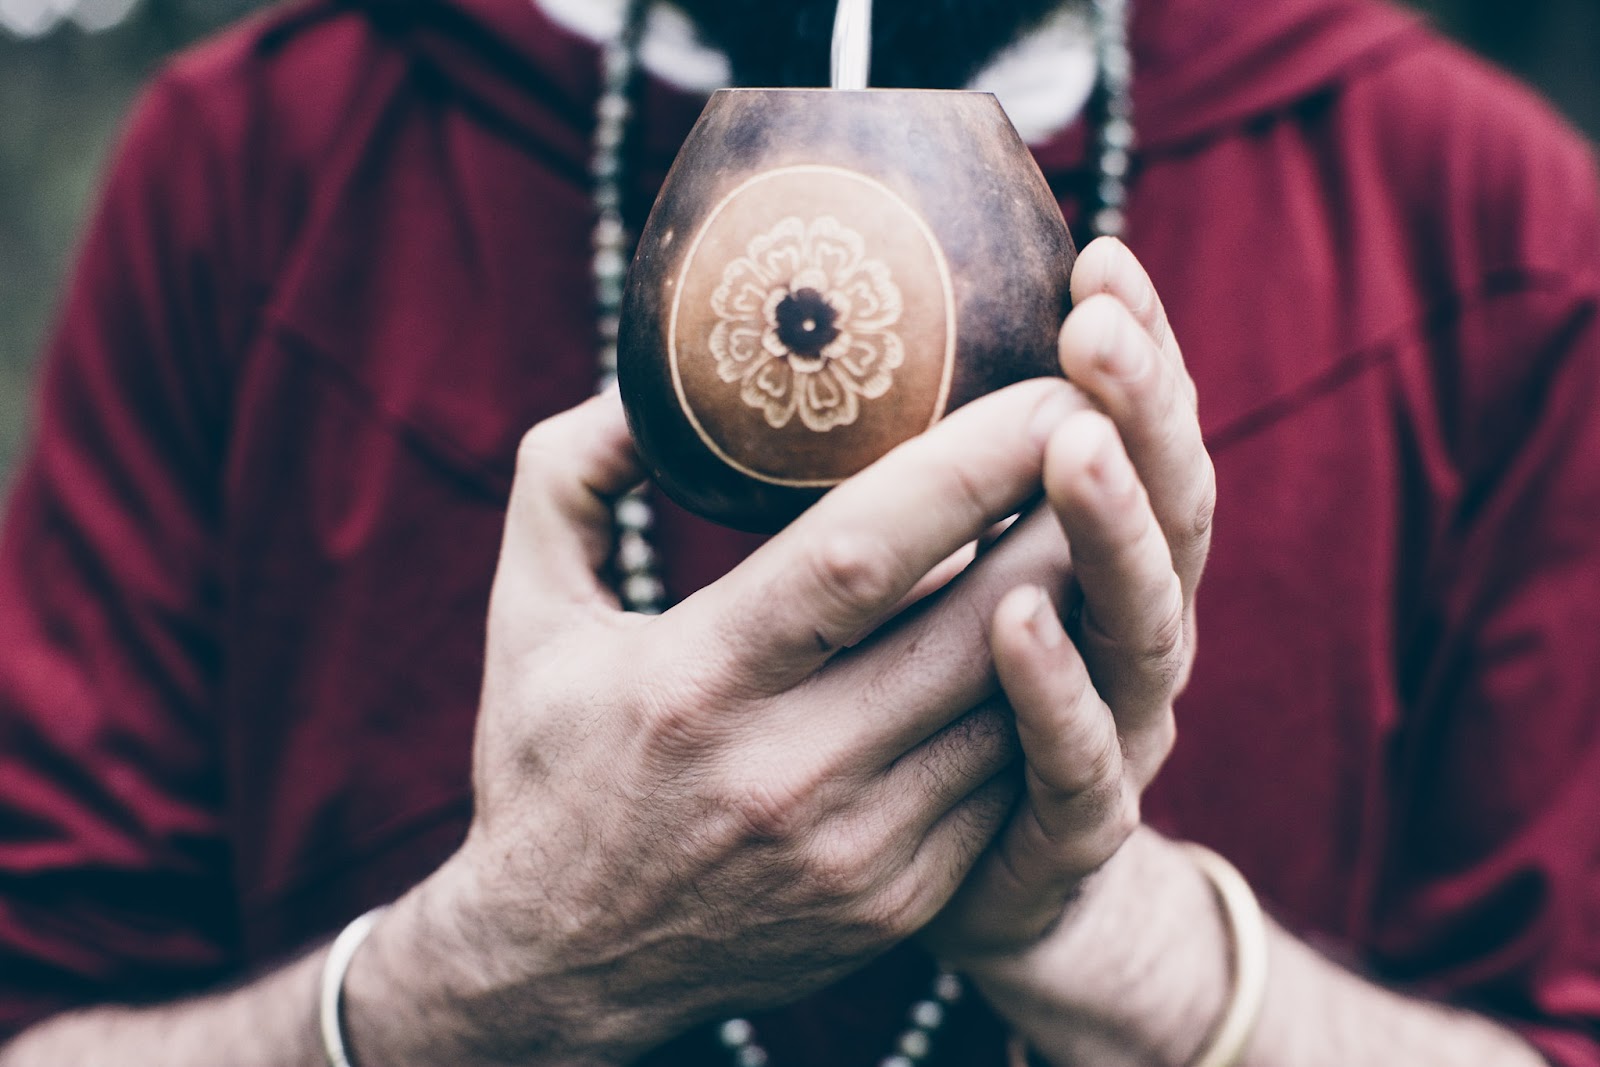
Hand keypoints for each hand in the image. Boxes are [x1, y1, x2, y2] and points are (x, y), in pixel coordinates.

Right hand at [347, 377, 1097, 1064]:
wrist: (560, 966)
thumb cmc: (547, 767)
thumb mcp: (525, 612)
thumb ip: (568, 475)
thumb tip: (652, 386)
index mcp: (697, 683)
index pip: (864, 553)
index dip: (971, 464)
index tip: (1044, 387)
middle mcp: (790, 773)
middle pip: (980, 628)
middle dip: (1066, 517)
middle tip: (1113, 427)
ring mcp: (859, 849)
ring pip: (1015, 705)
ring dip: (1073, 605)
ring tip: (1104, 514)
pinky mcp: (901, 898)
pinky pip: (1004, 776)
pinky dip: (1042, 696)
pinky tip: (1058, 629)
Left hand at [924, 237, 1215, 961]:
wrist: (980, 904)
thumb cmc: (921, 720)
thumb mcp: (926, 590)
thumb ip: (887, 492)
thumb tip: (762, 370)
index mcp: (1090, 563)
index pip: (1129, 438)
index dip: (1133, 355)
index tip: (1093, 257)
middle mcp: (1122, 634)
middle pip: (1163, 508)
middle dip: (1140, 409)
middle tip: (1100, 318)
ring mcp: (1115, 730)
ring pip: (1140, 619)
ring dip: (1111, 526)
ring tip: (1074, 438)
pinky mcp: (1073, 827)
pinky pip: (1078, 756)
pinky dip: (1055, 686)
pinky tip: (1017, 616)